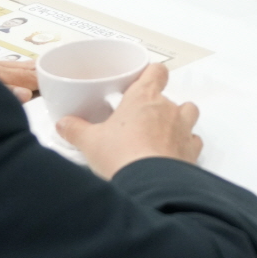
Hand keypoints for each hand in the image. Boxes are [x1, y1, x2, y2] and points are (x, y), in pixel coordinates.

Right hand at [55, 63, 202, 178]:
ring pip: (188, 114)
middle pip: (170, 97)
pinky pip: (193, 142)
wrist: (149, 186)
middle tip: (139, 124)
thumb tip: (63, 124)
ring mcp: (184, 129)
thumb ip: (76, 129)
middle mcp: (168, 108)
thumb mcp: (90, 142)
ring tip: (159, 138)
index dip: (152, 75)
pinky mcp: (192, 151)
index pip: (156, 71)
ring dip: (178, 122)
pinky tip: (171, 157)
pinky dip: (185, 146)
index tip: (142, 83)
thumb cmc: (121, 156)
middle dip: (157, 108)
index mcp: (143, 97)